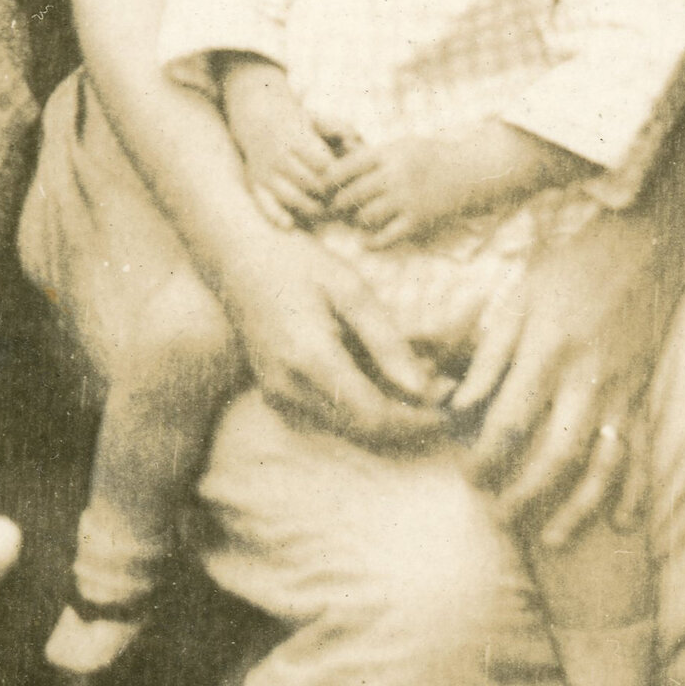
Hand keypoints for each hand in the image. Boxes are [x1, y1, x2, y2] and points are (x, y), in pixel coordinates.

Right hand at [220, 60, 339, 227]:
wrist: (257, 121)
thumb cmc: (296, 125)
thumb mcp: (315, 119)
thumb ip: (337, 128)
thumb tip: (355, 140)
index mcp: (296, 138)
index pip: (323, 164)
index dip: (337, 175)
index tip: (346, 180)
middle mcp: (278, 156)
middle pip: (310, 183)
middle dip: (328, 193)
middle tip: (339, 200)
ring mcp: (265, 172)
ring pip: (292, 198)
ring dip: (311, 208)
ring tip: (323, 210)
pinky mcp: (254, 185)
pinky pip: (264, 205)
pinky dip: (276, 216)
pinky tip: (289, 225)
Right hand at [223, 226, 443, 448]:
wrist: (236, 255)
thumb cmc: (296, 262)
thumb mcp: (350, 289)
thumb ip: (386, 342)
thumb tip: (423, 389)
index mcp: (311, 359)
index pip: (374, 416)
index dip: (415, 420)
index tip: (448, 408)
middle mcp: (289, 387)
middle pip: (361, 430)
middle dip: (405, 421)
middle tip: (440, 396)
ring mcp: (277, 392)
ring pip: (343, 428)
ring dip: (383, 416)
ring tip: (416, 388)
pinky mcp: (273, 391)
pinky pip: (325, 415)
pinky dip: (358, 408)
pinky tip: (378, 381)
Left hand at [328, 133, 481, 246]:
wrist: (470, 172)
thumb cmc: (429, 157)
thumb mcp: (401, 146)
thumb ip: (372, 156)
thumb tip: (334, 167)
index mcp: (388, 154)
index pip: (344, 167)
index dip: (328, 180)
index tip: (323, 188)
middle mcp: (395, 176)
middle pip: (350, 195)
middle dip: (338, 204)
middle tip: (335, 209)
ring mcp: (407, 199)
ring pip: (365, 217)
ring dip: (356, 221)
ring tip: (355, 220)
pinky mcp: (418, 220)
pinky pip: (385, 238)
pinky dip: (371, 243)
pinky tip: (365, 242)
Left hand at [452, 210, 674, 542]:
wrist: (645, 249)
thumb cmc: (569, 270)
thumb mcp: (517, 299)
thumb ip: (487, 355)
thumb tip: (453, 404)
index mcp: (547, 352)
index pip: (510, 421)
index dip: (486, 457)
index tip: (468, 476)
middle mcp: (587, 380)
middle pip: (556, 455)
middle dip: (527, 496)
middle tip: (499, 518)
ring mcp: (622, 393)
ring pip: (603, 466)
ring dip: (579, 509)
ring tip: (552, 540)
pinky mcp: (643, 398)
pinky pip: (642, 454)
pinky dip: (635, 492)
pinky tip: (621, 523)